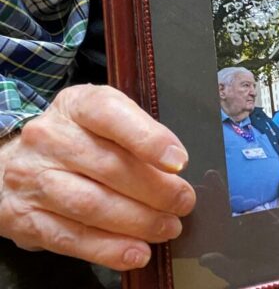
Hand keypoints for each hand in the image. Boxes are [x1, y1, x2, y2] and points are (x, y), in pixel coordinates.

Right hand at [0, 84, 195, 270]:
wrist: (11, 162)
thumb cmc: (76, 137)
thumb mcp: (102, 120)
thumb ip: (135, 134)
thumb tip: (176, 167)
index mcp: (76, 105)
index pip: (111, 114)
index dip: (148, 139)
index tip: (179, 162)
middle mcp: (50, 138)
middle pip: (109, 166)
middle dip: (155, 189)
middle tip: (183, 203)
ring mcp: (33, 179)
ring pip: (91, 205)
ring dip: (137, 222)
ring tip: (167, 228)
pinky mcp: (24, 219)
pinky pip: (70, 238)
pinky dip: (108, 249)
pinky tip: (136, 252)